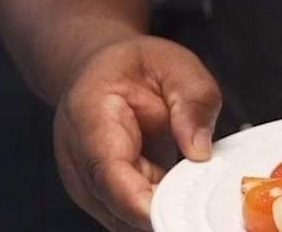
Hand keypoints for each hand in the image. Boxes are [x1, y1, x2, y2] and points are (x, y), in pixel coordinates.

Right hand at [53, 35, 221, 231]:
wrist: (101, 70)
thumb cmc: (133, 66)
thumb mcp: (176, 64)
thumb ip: (193, 101)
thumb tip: (200, 150)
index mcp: (90, 115)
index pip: (107, 170)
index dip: (138, 200)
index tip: (170, 212)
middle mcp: (78, 158)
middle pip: (116, 204)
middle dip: (161, 208)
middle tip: (203, 199)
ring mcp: (86, 183)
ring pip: (123, 218)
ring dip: (162, 208)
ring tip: (195, 184)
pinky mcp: (102, 196)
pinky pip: (130, 215)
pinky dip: (159, 208)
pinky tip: (181, 189)